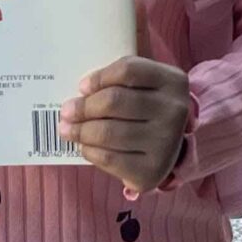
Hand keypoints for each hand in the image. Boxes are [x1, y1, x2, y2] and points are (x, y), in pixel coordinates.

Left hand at [61, 48, 192, 192]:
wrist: (170, 150)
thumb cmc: (148, 111)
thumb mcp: (146, 87)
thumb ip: (119, 82)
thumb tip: (81, 94)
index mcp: (173, 81)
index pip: (128, 71)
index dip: (99, 77)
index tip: (82, 87)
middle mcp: (175, 111)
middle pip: (114, 101)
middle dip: (83, 107)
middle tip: (66, 111)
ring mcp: (166, 143)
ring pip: (107, 132)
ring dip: (79, 131)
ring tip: (67, 129)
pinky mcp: (152, 170)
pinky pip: (108, 158)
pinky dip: (90, 151)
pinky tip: (85, 146)